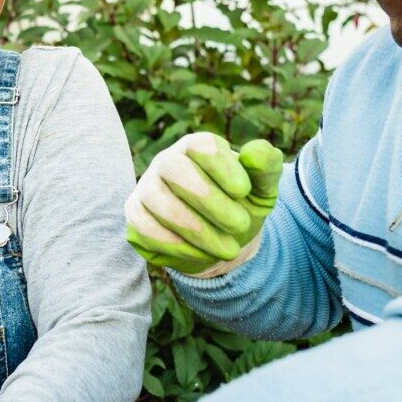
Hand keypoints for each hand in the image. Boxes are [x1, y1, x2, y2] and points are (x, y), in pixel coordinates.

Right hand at [125, 132, 282, 275]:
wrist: (220, 238)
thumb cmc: (241, 206)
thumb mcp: (261, 188)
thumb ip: (265, 166)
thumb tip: (255, 152)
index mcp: (196, 146)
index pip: (203, 147)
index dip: (223, 168)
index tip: (244, 191)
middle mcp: (166, 161)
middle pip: (179, 173)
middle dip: (213, 204)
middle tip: (241, 225)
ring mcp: (147, 188)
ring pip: (164, 206)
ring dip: (200, 232)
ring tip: (229, 249)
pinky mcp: (136, 216)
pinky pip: (149, 230)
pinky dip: (179, 246)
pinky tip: (203, 254)